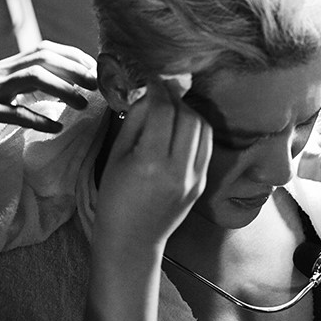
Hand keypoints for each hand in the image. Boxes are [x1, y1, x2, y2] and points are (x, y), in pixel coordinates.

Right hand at [0, 40, 97, 174]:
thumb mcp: (6, 101)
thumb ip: (29, 90)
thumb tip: (70, 88)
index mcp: (6, 68)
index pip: (45, 49)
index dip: (73, 57)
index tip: (97, 72)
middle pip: (42, 58)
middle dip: (74, 70)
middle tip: (98, 86)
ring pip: (32, 78)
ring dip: (63, 89)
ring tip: (83, 104)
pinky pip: (15, 112)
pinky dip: (39, 119)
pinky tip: (57, 128)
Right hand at [95, 81, 212, 250]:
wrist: (132, 240)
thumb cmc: (115, 199)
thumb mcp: (116, 157)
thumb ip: (134, 122)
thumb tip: (148, 94)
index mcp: (150, 162)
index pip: (163, 110)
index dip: (157, 89)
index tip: (150, 80)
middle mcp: (178, 169)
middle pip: (188, 116)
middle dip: (174, 98)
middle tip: (160, 92)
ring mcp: (194, 178)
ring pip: (202, 128)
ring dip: (188, 112)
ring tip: (170, 109)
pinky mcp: (202, 183)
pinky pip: (206, 145)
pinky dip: (196, 130)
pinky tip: (180, 128)